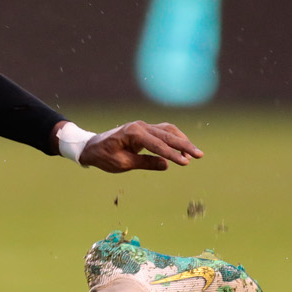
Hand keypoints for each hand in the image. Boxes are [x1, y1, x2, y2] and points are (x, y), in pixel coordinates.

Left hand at [73, 120, 202, 172]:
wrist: (92, 147)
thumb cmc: (104, 156)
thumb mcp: (122, 164)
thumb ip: (145, 163)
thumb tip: (166, 165)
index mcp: (133, 133)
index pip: (157, 145)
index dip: (172, 154)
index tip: (185, 163)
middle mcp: (140, 126)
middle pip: (167, 135)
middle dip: (184, 145)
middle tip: (199, 155)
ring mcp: (143, 126)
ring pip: (168, 130)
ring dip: (182, 140)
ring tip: (194, 153)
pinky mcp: (145, 130)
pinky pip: (164, 132)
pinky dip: (175, 138)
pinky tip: (183, 148)